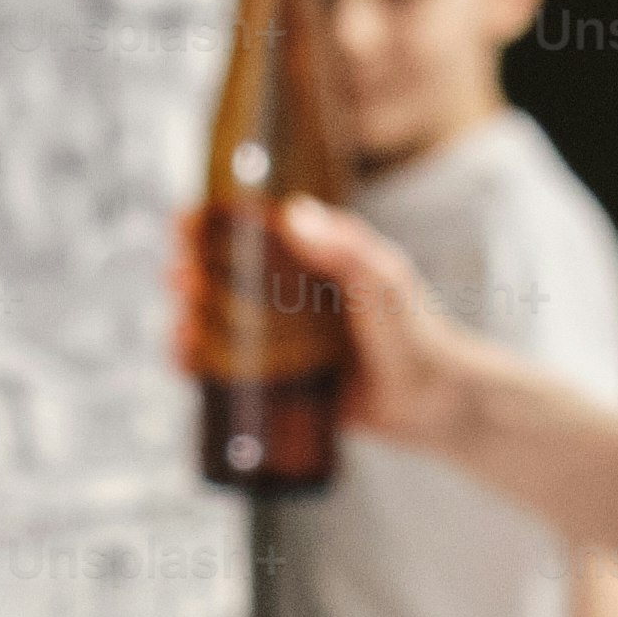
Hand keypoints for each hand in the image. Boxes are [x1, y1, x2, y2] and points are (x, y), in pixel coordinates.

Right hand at [168, 195, 493, 451]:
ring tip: (181, 326)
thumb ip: (345, 248)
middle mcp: (289, 293)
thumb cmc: (417, 332)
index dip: (211, 222)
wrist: (437, 403)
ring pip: (218, 321)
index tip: (184, 222)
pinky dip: (199, 364)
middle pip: (222, 274)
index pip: (251, 228)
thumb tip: (292, 213)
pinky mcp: (279, 380)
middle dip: (189, 271)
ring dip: (187, 318)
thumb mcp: (383, 279)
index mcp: (312, 256)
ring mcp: (281, 338)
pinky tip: (185, 362)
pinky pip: (229, 369)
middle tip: (180, 279)